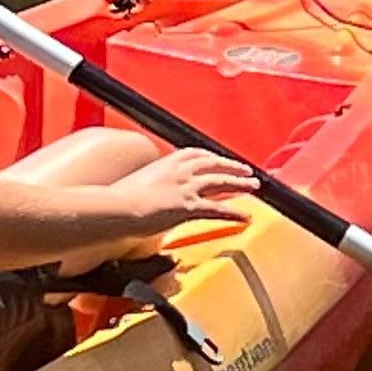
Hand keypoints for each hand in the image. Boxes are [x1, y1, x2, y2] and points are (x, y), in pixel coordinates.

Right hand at [97, 147, 249, 246]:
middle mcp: (179, 171)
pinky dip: (234, 212)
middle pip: (213, 163)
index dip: (211, 156)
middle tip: (246, 170)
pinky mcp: (189, 207)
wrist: (117, 208)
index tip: (218, 158)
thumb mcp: (133, 185)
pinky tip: (245, 217)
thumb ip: (146, 186)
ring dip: (240, 183)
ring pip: (221, 181)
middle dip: (232, 166)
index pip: (195, 153)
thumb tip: (143, 194)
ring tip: (254, 186)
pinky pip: (217, 208)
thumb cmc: (117, 199)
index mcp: (166, 162)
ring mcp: (186, 188)